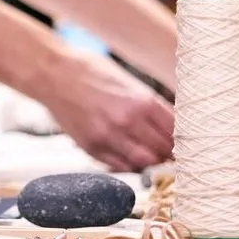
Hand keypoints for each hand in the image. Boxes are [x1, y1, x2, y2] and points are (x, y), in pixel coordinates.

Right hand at [38, 48, 174, 169]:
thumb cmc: (91, 71)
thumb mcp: (129, 82)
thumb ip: (150, 106)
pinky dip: (130, 165)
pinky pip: (121, 166)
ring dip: (151, 162)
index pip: (177, 132)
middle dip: (170, 153)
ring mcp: (109, 136)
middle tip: (171, 153)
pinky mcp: (91, 146)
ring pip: (145, 163)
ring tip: (151, 156)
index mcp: (143, 101)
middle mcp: (128, 121)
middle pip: (164, 151)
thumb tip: (173, 125)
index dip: (184, 140)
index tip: (186, 143)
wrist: (52, 72)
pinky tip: (130, 156)